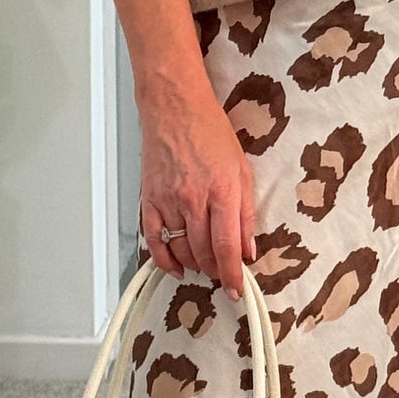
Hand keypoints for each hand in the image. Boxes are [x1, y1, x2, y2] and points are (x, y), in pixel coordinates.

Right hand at [137, 74, 255, 296]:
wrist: (175, 109)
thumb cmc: (211, 133)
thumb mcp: (242, 170)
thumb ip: (245, 213)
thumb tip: (248, 249)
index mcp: (222, 192)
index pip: (227, 247)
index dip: (232, 275)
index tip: (236, 289)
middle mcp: (194, 200)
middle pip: (204, 253)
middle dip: (216, 271)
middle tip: (224, 275)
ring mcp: (169, 201)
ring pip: (181, 250)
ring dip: (196, 265)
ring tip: (205, 266)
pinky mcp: (150, 200)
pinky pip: (155, 241)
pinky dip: (164, 260)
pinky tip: (176, 267)